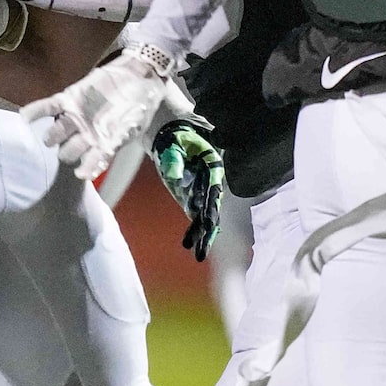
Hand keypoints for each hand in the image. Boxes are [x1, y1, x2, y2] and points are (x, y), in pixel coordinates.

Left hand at [21, 41, 194, 181]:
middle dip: (66, 152)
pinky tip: (24, 117)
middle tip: (67, 150)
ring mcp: (74, 118)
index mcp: (102, 145)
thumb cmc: (140, 104)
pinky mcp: (68, 100)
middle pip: (68, 151)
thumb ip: (119, 139)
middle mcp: (85, 135)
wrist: (139, 76)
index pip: (90, 163)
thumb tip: (106, 154)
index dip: (85, 169)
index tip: (82, 173)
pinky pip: (48, 108)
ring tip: (50, 138)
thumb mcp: (134, 124)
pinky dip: (35, 112)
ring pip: (56, 132)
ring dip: (51, 136)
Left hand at [149, 117, 225, 260]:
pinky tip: (193, 244)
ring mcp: (201, 188)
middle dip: (207, 229)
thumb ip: (174, 161)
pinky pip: (195, 212)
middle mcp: (210, 180)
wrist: (173, 132)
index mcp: (212, 165)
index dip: (211, 207)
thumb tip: (175, 178)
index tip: (209, 223)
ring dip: (201, 233)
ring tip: (198, 253)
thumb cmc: (174, 136)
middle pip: (211, 207)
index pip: (212, 189)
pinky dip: (194, 228)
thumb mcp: (173, 145)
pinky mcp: (191, 193)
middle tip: (203, 249)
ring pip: (204, 213)